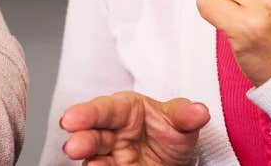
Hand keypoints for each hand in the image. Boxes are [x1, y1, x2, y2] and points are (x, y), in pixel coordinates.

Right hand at [58, 91, 208, 164]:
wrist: (177, 162)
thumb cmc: (171, 133)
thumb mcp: (181, 123)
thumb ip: (185, 116)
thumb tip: (200, 111)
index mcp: (124, 110)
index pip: (104, 109)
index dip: (85, 113)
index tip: (70, 119)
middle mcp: (112, 132)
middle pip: (91, 134)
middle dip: (81, 140)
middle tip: (73, 148)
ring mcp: (110, 156)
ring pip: (93, 158)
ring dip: (88, 161)